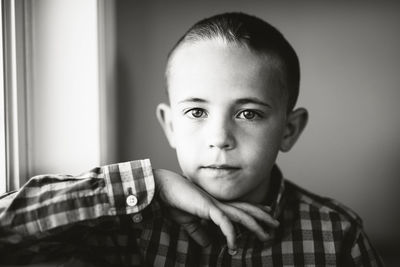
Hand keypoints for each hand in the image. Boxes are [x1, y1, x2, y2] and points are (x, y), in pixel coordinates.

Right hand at [153, 169, 278, 250]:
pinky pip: (224, 223)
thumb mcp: (188, 221)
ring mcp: (215, 205)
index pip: (239, 207)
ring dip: (255, 226)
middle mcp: (219, 203)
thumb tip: (207, 244)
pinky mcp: (208, 208)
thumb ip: (199, 232)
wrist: (163, 189)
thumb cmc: (174, 202)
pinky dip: (231, 235)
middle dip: (262, 216)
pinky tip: (234, 247)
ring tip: (266, 236)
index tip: (267, 212)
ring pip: (241, 216)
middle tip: (276, 224)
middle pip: (246, 209)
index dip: (254, 210)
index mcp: (215, 204)